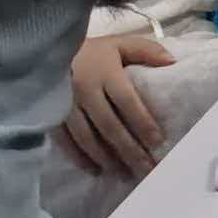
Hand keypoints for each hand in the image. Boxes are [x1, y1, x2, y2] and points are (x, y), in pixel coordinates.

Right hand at [58, 27, 179, 181]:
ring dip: (107, 159)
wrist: (44, 49)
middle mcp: (84, 92)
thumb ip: (146, 51)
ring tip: (125, 174)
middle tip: (147, 168)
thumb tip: (172, 62)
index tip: (157, 141)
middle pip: (109, 126)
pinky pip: (66, 143)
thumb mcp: (119, 43)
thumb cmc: (91, 51)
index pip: (127, 102)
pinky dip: (80, 159)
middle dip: (129, 150)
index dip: (142, 122)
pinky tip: (96, 171)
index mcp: (104, 73)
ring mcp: (66, 106)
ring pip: (88, 139)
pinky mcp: (51, 117)